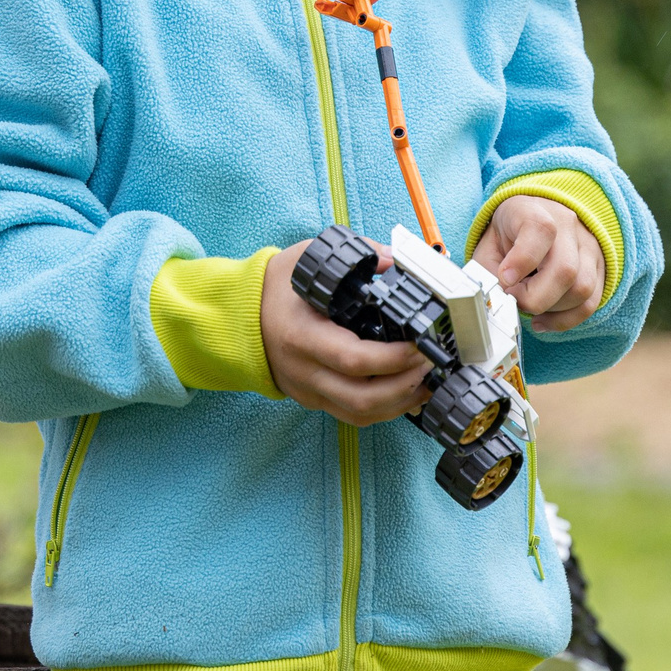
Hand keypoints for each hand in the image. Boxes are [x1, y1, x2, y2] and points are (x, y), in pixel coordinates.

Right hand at [260, 239, 430, 425]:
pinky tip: (406, 392)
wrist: (240, 317)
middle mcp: (305, 371)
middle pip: (363, 399)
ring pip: (362, 415)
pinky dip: (385, 409)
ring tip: (427, 381)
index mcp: (302, 336)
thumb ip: (353, 255)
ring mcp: (309, 390)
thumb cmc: (276, 287)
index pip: (354, 360)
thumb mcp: (307, 258)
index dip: (394, 358)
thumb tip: (392, 260)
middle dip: (406, 386)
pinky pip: (354, 415)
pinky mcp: (314, 399)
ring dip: (401, 403)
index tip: (420, 344)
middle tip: (430, 364)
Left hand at [472, 194, 605, 332]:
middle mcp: (567, 225)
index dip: (523, 259)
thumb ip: (488, 270)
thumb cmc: (509, 234)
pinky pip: (590, 303)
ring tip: (528, 306)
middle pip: (565, 269)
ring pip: (581, 289)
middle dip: (535, 297)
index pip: (540, 230)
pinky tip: (543, 320)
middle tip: (514, 299)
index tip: (506, 278)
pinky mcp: (599, 268)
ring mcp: (588, 246)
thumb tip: (499, 299)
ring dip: (551, 309)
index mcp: (533, 210)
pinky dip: (565, 319)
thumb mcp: (488, 244)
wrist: (536, 218)